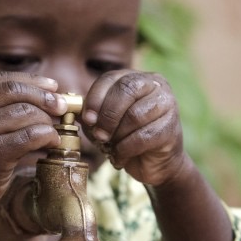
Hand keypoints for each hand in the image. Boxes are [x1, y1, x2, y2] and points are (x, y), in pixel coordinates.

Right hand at [0, 72, 67, 207]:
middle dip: (45, 98)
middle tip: (62, 107)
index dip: (33, 81)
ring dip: (47, 121)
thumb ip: (1, 105)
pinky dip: (48, 136)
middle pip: (16, 92)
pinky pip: (31, 136)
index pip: (4, 80)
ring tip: (54, 130)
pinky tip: (52, 142)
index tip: (53, 87)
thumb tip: (48, 92)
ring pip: (26, 113)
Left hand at [81, 70, 185, 185]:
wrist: (153, 162)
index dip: (95, 98)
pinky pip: (143, 136)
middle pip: (126, 90)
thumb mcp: (103, 122)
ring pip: (135, 115)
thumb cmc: (126, 137)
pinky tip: (121, 156)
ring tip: (112, 147)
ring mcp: (167, 104)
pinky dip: (126, 149)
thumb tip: (69, 107)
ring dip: (117, 135)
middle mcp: (155, 85)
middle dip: (107, 116)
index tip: (87, 119)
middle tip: (99, 135)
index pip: (111, 78)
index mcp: (135, 78)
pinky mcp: (171, 127)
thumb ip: (90, 113)